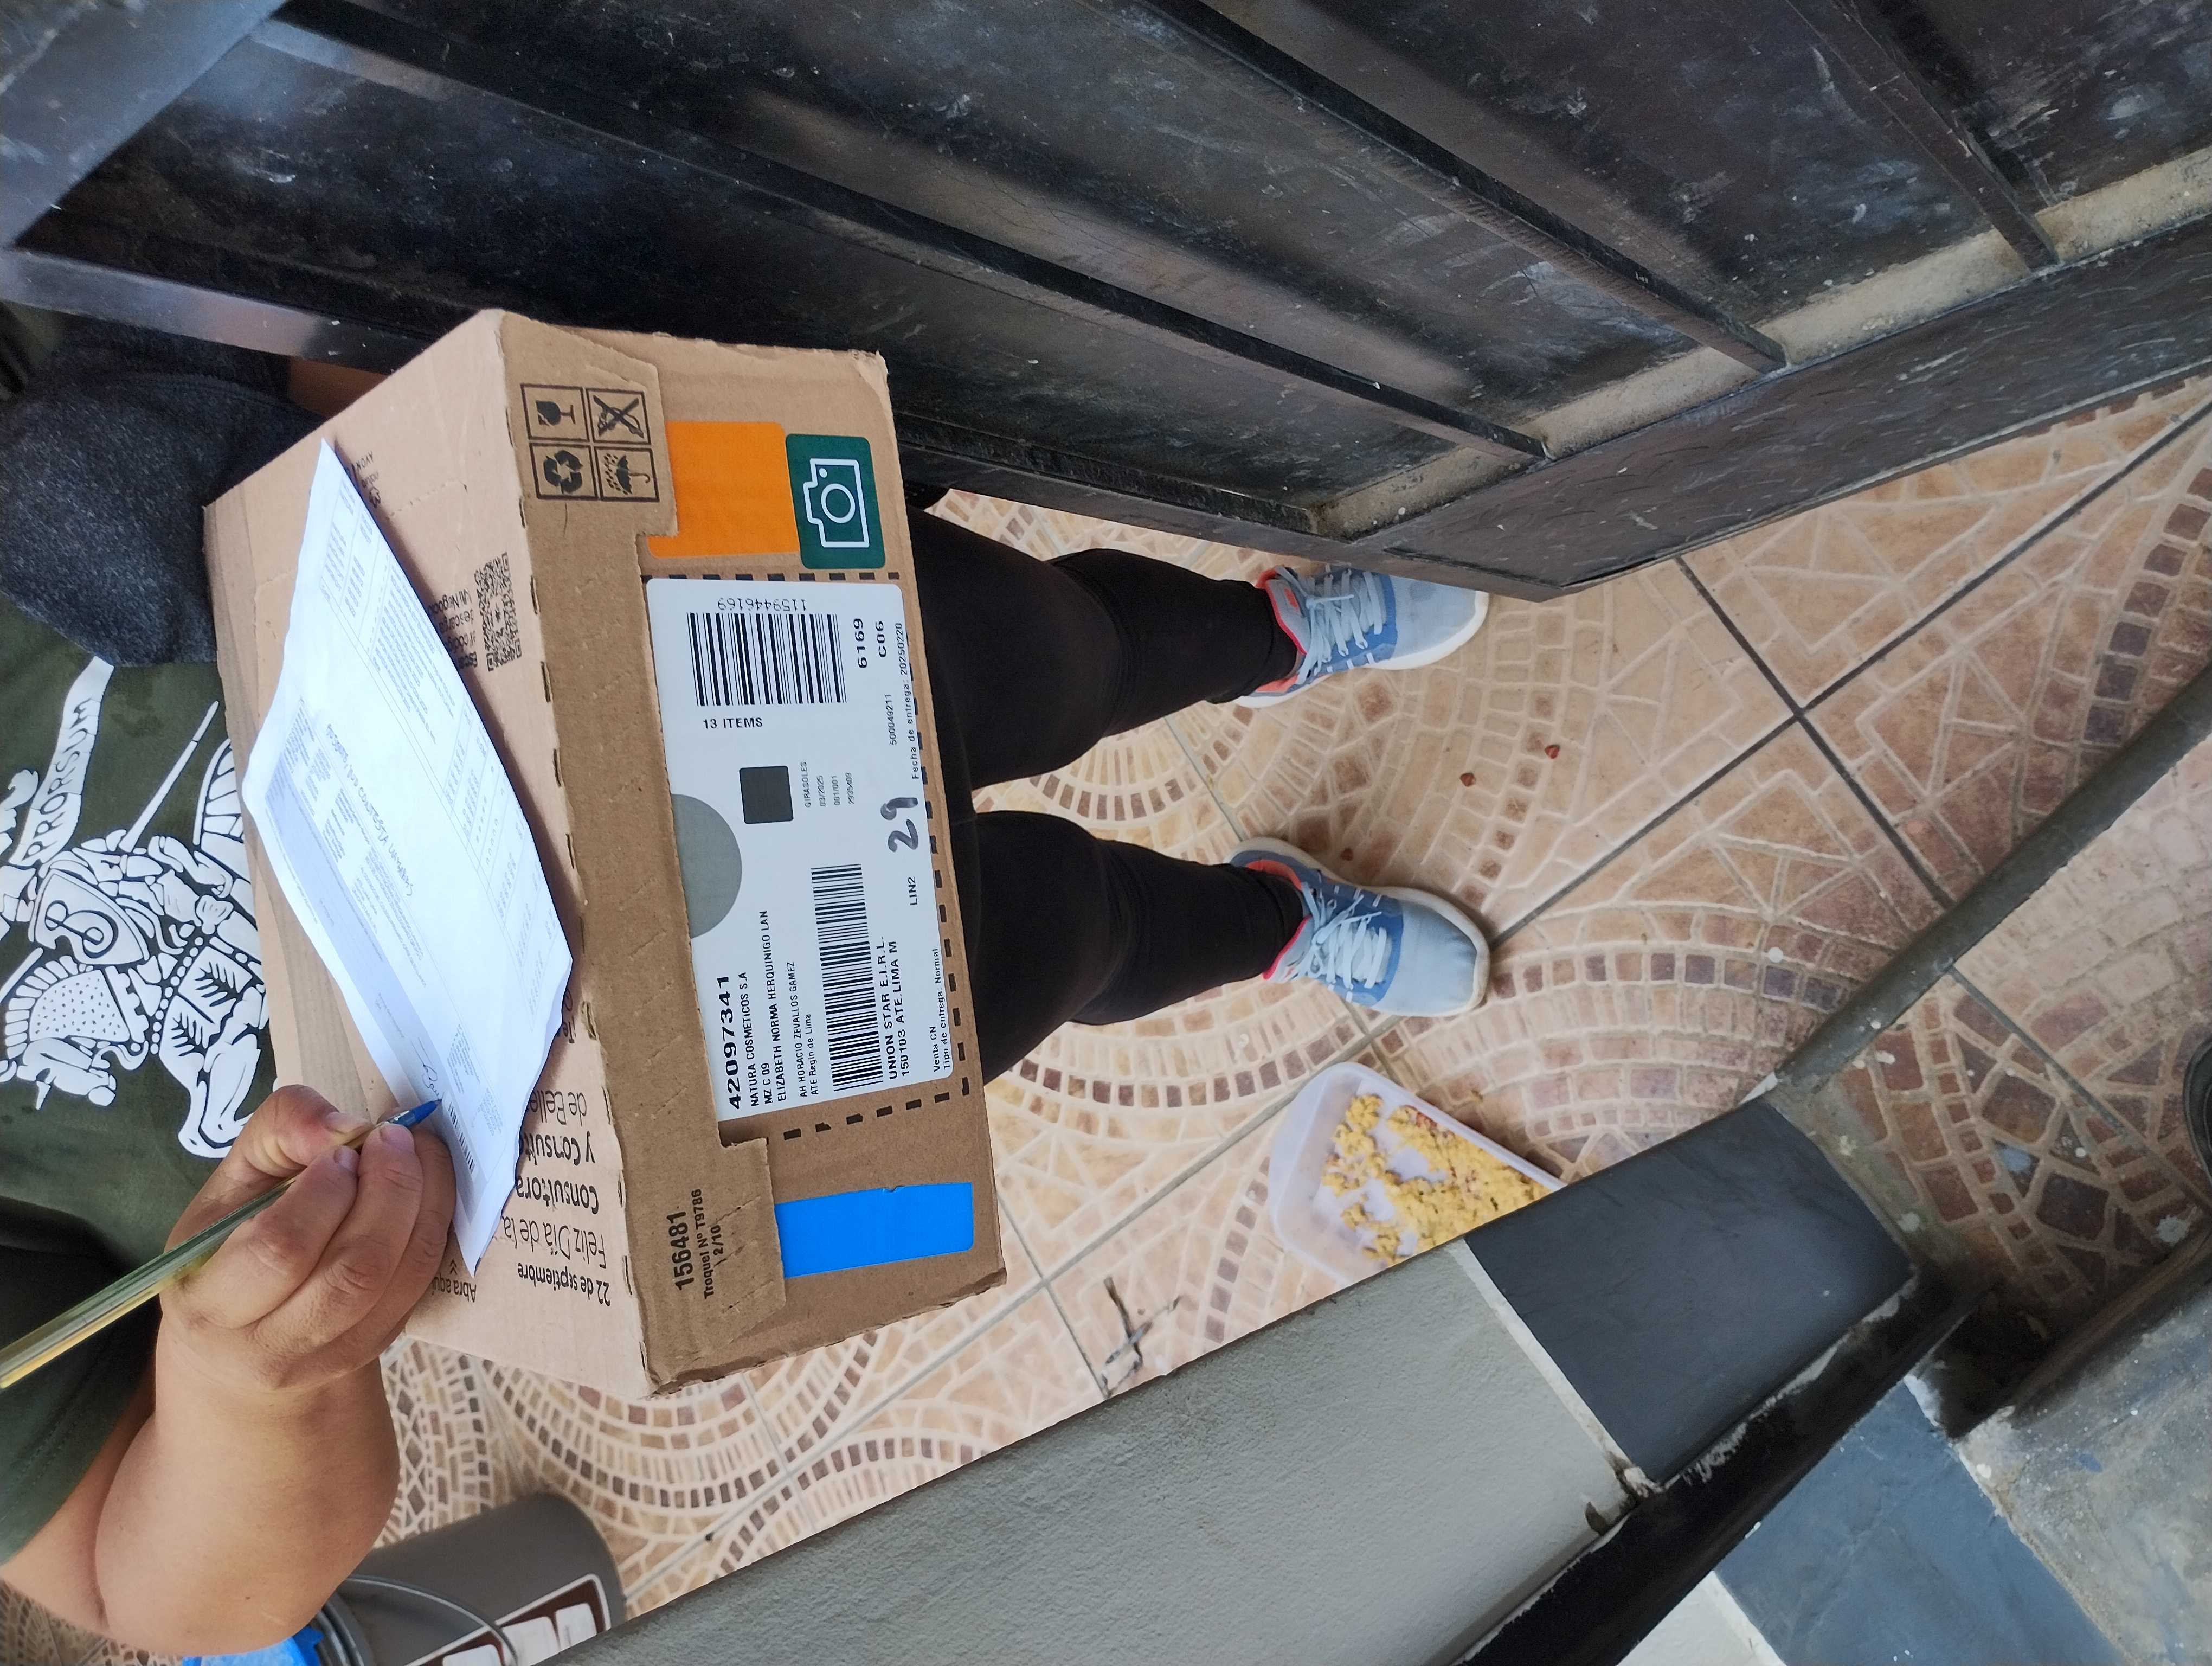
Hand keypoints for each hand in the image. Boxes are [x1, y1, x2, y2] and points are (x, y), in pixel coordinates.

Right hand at [161, 1086, 454, 1399]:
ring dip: (423, 1203)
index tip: (340, 1151)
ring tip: (416, 1153)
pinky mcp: (376, 1349)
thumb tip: (344, 1127)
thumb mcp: (228, 1187)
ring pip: (399, 1280)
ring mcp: (331, 1358)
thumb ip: (277, 1134)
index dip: (324, 1190)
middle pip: (355, 1269)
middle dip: (389, 1189)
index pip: (281, 1248)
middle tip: (392, 1139)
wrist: (238, 1353)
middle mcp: (269, 1349)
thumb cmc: (225, 1251)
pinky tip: (426, 1189)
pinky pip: (421, 1286)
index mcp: (210, 1304)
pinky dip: (433, 1229)